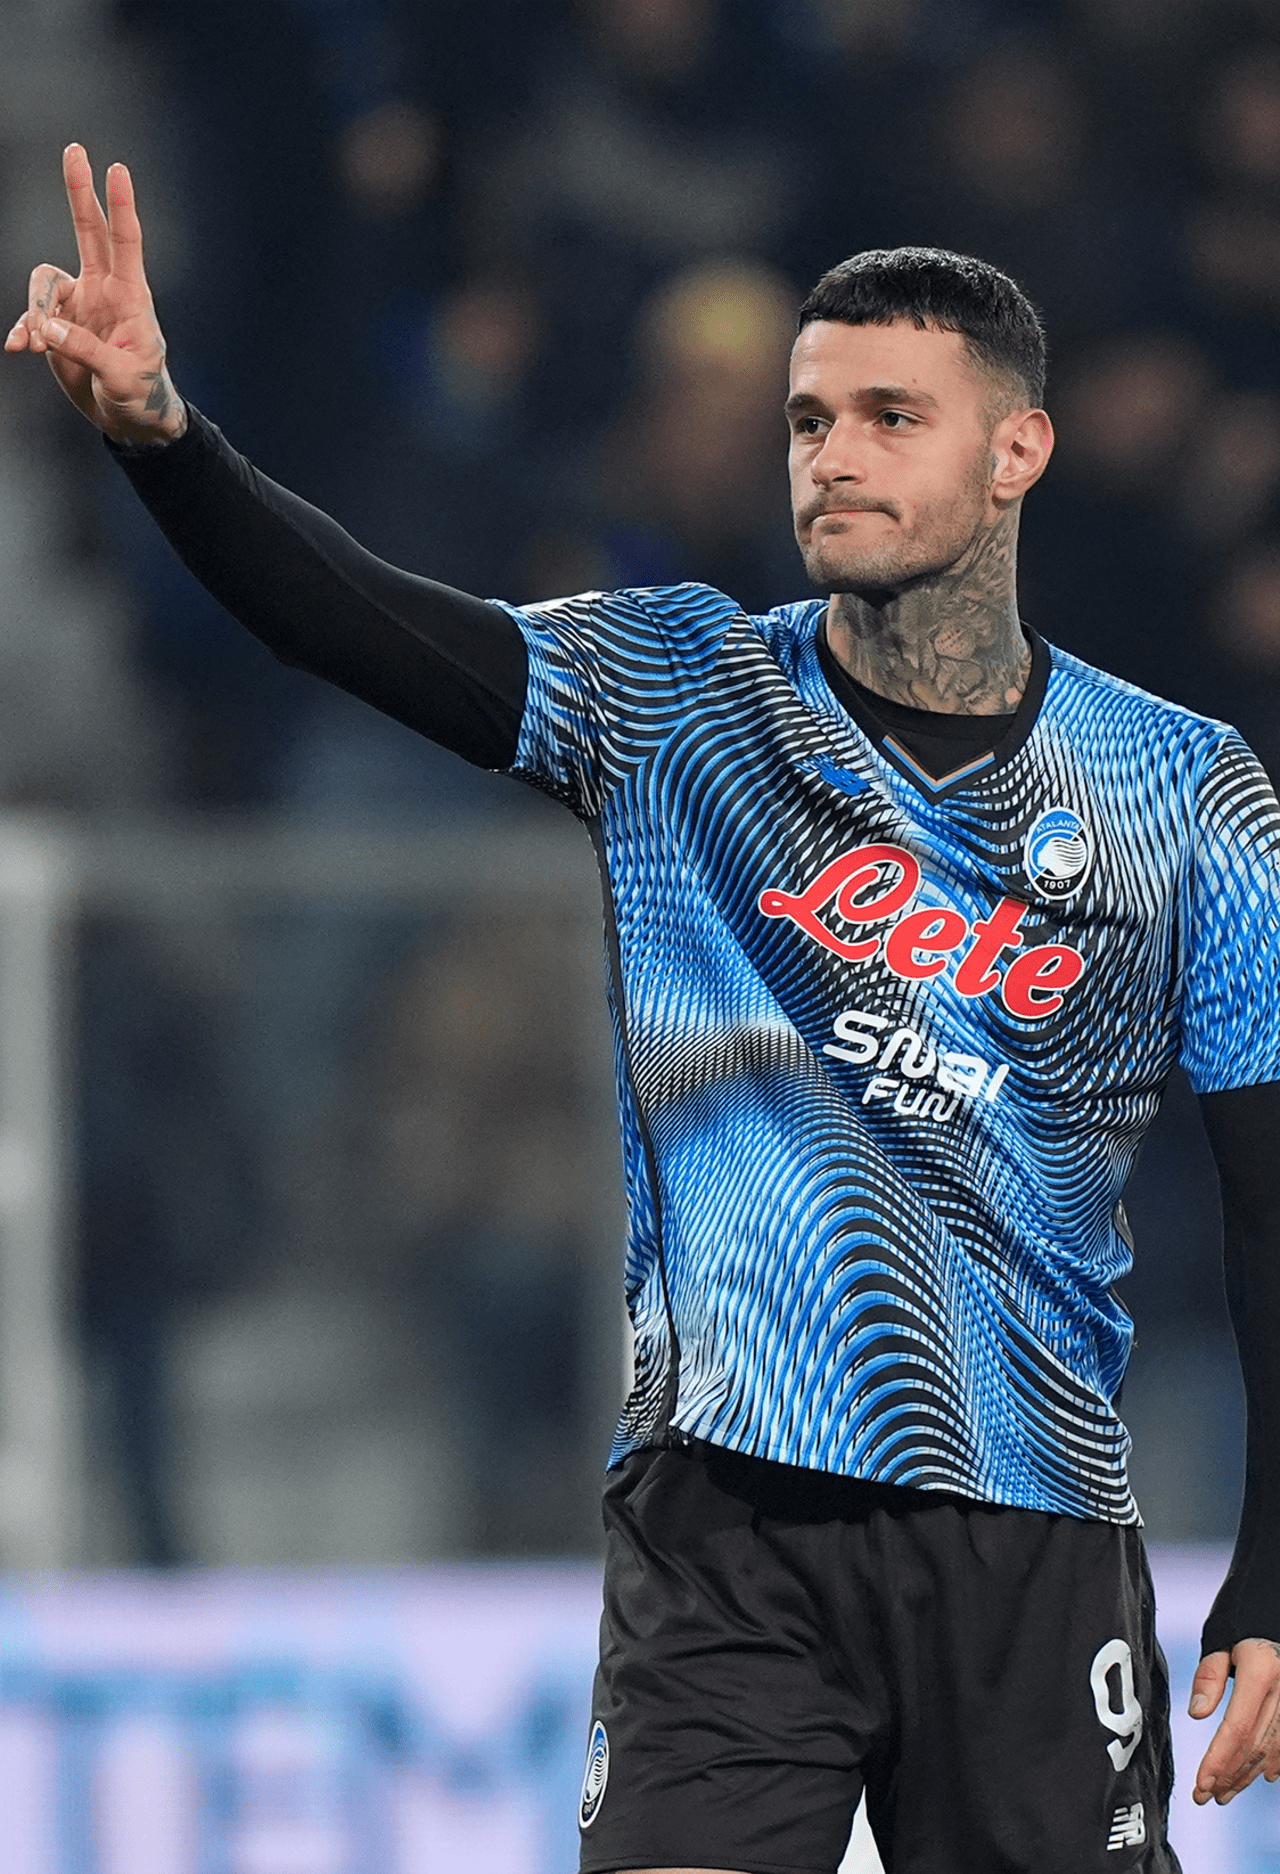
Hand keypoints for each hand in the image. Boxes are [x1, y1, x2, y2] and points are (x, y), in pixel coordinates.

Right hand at [4, 143, 184, 444]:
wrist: (128, 418)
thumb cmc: (140, 394)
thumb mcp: (122, 376)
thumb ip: (86, 349)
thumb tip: (47, 329)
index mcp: (130, 297)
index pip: (125, 242)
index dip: (121, 205)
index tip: (117, 169)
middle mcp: (102, 291)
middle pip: (87, 230)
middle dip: (79, 192)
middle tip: (74, 150)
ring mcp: (77, 306)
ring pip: (42, 283)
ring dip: (34, 311)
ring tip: (35, 346)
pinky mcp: (56, 327)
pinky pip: (31, 318)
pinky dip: (22, 331)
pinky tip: (18, 349)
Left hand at [1190, 1637, 1279, 1802]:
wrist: (1276, 1608)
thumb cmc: (1243, 1621)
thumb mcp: (1221, 1638)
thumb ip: (1209, 1676)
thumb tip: (1197, 1714)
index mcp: (1262, 1669)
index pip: (1237, 1728)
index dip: (1219, 1760)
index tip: (1201, 1784)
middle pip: (1255, 1745)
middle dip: (1229, 1776)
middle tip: (1206, 1795)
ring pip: (1274, 1750)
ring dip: (1249, 1775)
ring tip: (1226, 1792)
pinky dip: (1274, 1762)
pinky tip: (1260, 1774)